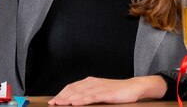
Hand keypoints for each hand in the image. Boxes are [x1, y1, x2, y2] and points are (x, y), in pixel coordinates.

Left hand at [48, 76, 166, 105]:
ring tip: (60, 104)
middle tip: (52, 104)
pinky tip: (75, 103)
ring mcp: (99, 87)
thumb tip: (76, 101)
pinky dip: (82, 100)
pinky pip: (91, 97)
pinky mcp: (106, 93)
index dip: (61, 94)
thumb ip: (88, 94)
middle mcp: (92, 82)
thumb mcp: (100, 91)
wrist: (134, 87)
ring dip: (68, 99)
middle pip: (73, 89)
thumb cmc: (117, 91)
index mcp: (90, 81)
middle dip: (61, 97)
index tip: (53, 101)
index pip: (71, 87)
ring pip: (80, 93)